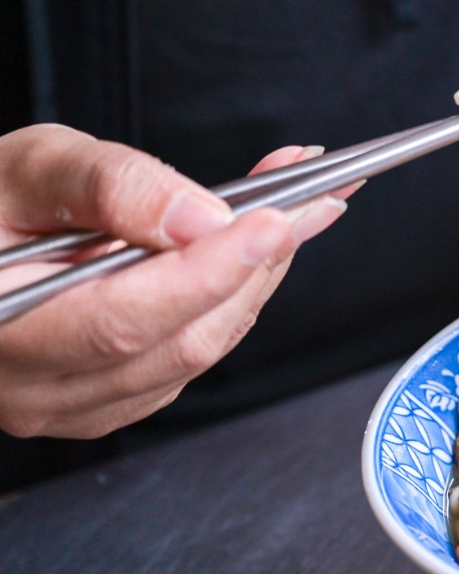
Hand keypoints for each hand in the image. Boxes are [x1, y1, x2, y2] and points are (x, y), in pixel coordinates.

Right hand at [0, 124, 350, 438]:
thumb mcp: (28, 169)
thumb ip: (109, 187)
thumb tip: (201, 218)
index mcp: (0, 328)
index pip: (121, 320)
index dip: (208, 274)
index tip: (274, 221)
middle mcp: (35, 388)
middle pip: (179, 342)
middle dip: (256, 266)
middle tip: (312, 198)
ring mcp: (77, 404)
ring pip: (200, 352)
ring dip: (258, 278)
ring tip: (299, 211)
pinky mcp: (114, 399)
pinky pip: (194, 355)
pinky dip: (236, 298)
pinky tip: (257, 249)